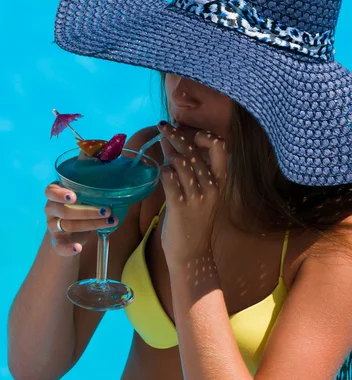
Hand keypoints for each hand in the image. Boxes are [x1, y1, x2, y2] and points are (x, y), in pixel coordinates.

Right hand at [44, 183, 117, 256]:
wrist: (69, 230)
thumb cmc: (78, 205)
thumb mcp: (81, 196)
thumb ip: (89, 193)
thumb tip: (112, 193)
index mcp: (54, 194)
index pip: (51, 192)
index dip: (61, 194)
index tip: (74, 197)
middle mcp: (50, 209)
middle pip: (65, 211)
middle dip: (87, 211)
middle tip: (106, 211)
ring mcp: (52, 226)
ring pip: (68, 226)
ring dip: (91, 224)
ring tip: (109, 222)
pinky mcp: (56, 241)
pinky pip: (59, 246)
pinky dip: (68, 248)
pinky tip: (78, 248)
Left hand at [157, 122, 227, 270]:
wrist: (192, 254)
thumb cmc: (194, 221)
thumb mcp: (199, 193)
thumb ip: (188, 168)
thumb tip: (172, 141)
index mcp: (219, 182)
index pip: (219, 147)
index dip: (203, 135)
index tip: (189, 132)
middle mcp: (211, 187)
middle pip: (193, 150)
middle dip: (176, 134)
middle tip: (163, 125)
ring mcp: (196, 197)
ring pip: (181, 161)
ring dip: (168, 153)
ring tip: (162, 151)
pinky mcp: (180, 206)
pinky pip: (169, 178)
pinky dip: (162, 170)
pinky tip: (160, 172)